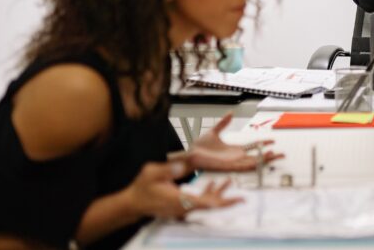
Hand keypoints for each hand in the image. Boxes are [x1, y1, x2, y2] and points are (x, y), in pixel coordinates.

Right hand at [126, 161, 240, 219]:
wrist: (133, 203)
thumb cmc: (141, 188)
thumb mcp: (152, 174)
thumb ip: (169, 169)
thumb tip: (184, 164)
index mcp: (179, 200)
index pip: (205, 203)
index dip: (222, 202)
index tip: (236, 201)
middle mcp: (183, 207)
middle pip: (209, 206)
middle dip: (225, 201)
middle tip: (241, 199)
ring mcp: (182, 208)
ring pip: (205, 203)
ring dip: (218, 194)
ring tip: (229, 182)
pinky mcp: (181, 206)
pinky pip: (199, 201)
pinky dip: (208, 193)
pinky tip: (214, 184)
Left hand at [182, 113, 284, 171]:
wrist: (190, 154)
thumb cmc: (199, 146)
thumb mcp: (214, 132)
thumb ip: (223, 123)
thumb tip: (231, 113)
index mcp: (234, 149)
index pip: (252, 146)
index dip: (263, 144)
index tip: (273, 141)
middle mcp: (235, 157)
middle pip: (256, 157)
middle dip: (269, 156)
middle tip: (282, 154)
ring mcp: (232, 162)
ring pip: (253, 162)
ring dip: (264, 160)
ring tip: (275, 156)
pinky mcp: (228, 166)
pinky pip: (242, 166)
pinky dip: (252, 164)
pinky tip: (260, 161)